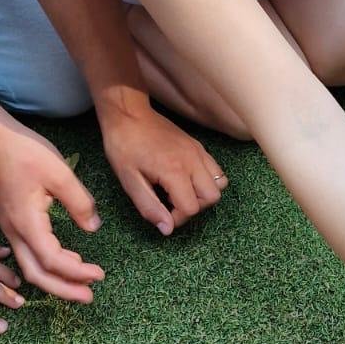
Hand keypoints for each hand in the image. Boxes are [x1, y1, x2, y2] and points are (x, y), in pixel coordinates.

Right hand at [0, 122, 104, 302]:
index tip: (99, 274)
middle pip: (36, 275)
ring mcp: (11, 230)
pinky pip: (30, 254)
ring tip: (84, 283)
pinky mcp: (14, 224)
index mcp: (26, 223)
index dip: (75, 273)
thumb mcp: (61, 174)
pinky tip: (70, 261)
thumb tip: (93, 229)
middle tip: (90, 296)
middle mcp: (15, 232)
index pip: (52, 260)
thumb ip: (80, 204)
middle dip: (63, 289)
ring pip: (31, 267)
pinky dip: (50, 264)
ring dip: (57, 279)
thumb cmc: (27, 154)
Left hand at [99, 98, 226, 235]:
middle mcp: (193, 161)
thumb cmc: (124, 147)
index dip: (177, 218)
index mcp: (174, 171)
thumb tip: (167, 229)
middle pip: (212, 197)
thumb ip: (149, 207)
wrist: (128, 114)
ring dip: (203, 194)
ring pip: (220, 183)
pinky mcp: (198, 146)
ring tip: (180, 191)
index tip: (161, 213)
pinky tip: (185, 179)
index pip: (191, 208)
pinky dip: (207, 180)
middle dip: (194, 207)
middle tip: (172, 204)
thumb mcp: (129, 181)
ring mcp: (198, 152)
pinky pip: (216, 169)